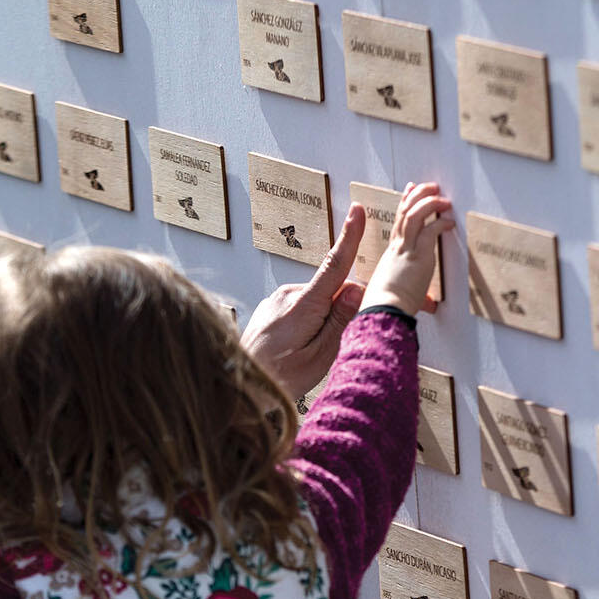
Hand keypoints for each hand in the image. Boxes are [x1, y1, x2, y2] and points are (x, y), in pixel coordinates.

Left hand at [240, 205, 368, 397]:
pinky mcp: (270, 306)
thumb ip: (341, 320)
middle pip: (330, 291)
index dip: (349, 237)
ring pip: (314, 302)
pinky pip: (299, 308)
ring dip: (319, 321)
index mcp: (305, 305)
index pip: (335, 264)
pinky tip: (292, 349)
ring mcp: (276, 299)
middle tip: (326, 347)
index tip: (357, 211)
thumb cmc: (281, 377)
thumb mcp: (321, 356)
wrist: (241, 386)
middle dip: (338, 312)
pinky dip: (304, 324)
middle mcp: (288, 295)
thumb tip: (356, 288)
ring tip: (303, 354)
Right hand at [360, 181, 452, 315]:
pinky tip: (450, 222)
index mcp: (392, 255)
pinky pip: (429, 231)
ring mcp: (406, 250)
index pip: (398, 222)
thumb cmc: (389, 307)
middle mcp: (397, 248)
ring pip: (414, 215)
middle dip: (418, 195)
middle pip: (404, 212)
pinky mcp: (417, 256)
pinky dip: (440, 223)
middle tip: (429, 186)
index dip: (404, 203)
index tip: (410, 190)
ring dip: (429, 203)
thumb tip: (430, 304)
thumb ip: (418, 295)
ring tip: (443, 198)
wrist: (383, 311)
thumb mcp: (402, 295)